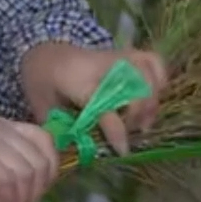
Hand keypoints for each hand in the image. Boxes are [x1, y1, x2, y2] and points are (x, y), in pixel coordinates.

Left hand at [20, 44, 167, 156]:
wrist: (41, 47)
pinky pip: (153, 61)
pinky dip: (159, 79)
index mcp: (77, 80)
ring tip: (143, 119)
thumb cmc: (41, 80)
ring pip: (149, 72)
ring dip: (152, 99)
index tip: (123, 149)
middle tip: (132, 132)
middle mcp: (101, 65)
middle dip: (139, 114)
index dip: (117, 130)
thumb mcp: (41, 106)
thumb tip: (80, 154)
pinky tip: (152, 97)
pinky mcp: (126, 53)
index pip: (104, 106)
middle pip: (136, 87)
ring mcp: (116, 56)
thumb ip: (59, 129)